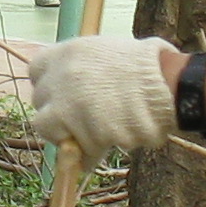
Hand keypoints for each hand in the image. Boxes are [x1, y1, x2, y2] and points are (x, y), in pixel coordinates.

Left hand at [26, 36, 179, 155]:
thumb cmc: (147, 65)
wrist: (168, 83)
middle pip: (40, 102)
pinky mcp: (83, 134)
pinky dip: (89, 155)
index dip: (48, 85)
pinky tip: (103, 150)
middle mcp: (60, 78)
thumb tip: (71, 82)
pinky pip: (80, 151)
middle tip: (76, 120)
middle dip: (56, 113)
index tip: (59, 95)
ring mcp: (69, 108)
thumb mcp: (106, 51)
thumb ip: (83, 65)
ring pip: (52, 131)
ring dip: (67, 136)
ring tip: (90, 139)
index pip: (36, 71)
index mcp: (66, 53)